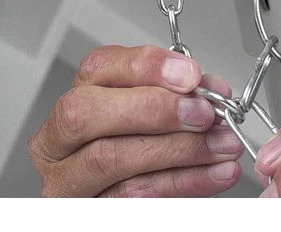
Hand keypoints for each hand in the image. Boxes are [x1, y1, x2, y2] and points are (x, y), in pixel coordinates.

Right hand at [28, 45, 243, 196]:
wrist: (125, 202)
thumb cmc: (132, 149)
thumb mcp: (146, 114)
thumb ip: (172, 96)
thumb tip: (208, 89)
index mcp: (74, 101)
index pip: (98, 67)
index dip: (146, 67)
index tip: (189, 75)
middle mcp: (58, 142)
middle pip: (87, 114)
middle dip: (153, 109)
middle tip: (203, 113)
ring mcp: (66, 182)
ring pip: (112, 158)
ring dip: (181, 150)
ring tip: (222, 144)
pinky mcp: (90, 213)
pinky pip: (134, 198)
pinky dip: (184, 184)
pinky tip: (215, 173)